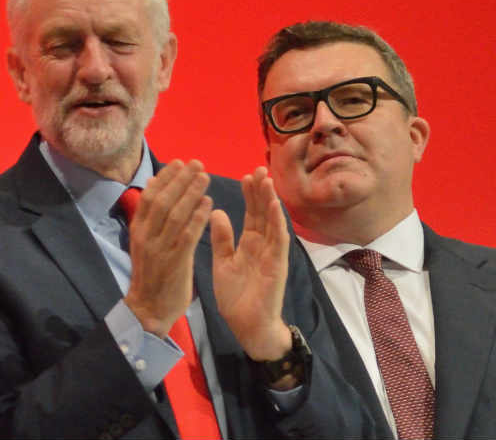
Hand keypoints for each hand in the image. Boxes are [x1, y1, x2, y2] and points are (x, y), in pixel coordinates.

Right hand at [124, 160, 211, 337]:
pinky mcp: (175, 261)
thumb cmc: (152, 276)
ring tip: (205, 176)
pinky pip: (187, 234)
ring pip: (176, 214)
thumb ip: (152, 221)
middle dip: (180, 179)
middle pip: (163, 200)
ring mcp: (160, 248)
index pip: (150, 197)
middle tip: (196, 163)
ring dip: (191, 192)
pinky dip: (198, 217)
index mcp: (139, 230)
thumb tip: (157, 190)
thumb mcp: (145, 245)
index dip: (165, 178)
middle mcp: (147, 236)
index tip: (178, 162)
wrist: (148, 310)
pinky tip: (208, 203)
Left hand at [210, 167, 291, 360]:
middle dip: (262, 191)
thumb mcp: (222, 263)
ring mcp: (272, 254)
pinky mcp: (277, 265)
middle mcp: (263, 245)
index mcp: (249, 244)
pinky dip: (277, 223)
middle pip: (263, 213)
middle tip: (260, 168)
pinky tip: (274, 207)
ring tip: (267, 180)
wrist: (248, 326)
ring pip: (273, 222)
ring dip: (270, 201)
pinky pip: (278, 241)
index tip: (246, 176)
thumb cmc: (237, 298)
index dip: (249, 195)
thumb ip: (221, 239)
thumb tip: (217, 212)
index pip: (251, 214)